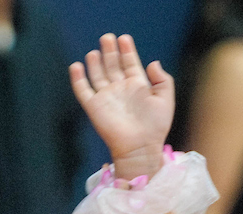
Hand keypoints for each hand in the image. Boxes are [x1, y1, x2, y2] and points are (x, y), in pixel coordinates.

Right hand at [69, 34, 174, 179]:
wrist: (140, 147)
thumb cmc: (155, 127)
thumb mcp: (165, 101)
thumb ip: (163, 80)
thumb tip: (153, 62)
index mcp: (137, 86)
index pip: (130, 63)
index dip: (127, 50)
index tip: (124, 38)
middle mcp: (120, 89)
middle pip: (112, 64)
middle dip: (110, 51)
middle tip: (107, 37)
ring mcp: (106, 97)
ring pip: (97, 74)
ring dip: (95, 62)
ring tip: (96, 51)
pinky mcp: (94, 106)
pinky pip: (82, 90)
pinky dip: (78, 78)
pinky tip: (77, 66)